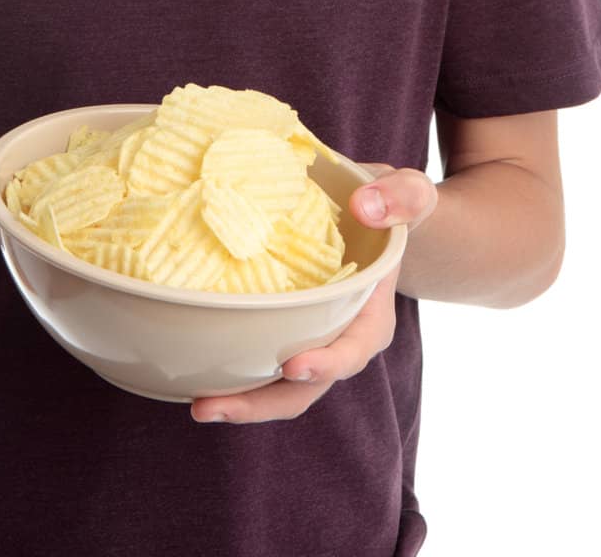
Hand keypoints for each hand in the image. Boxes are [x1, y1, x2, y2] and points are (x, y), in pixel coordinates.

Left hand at [190, 163, 437, 424]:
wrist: (375, 214)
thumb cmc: (392, 206)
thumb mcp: (408, 193)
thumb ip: (399, 198)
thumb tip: (365, 208)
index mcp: (371, 317)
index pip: (353, 349)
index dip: (326, 363)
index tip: (292, 366)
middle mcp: (339, 339)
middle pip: (305, 386)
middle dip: (261, 403)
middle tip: (209, 407)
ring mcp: (308, 339)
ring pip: (277, 386)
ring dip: (239, 399)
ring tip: (196, 405)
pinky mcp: (281, 328)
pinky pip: (258, 357)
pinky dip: (231, 370)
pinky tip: (192, 371)